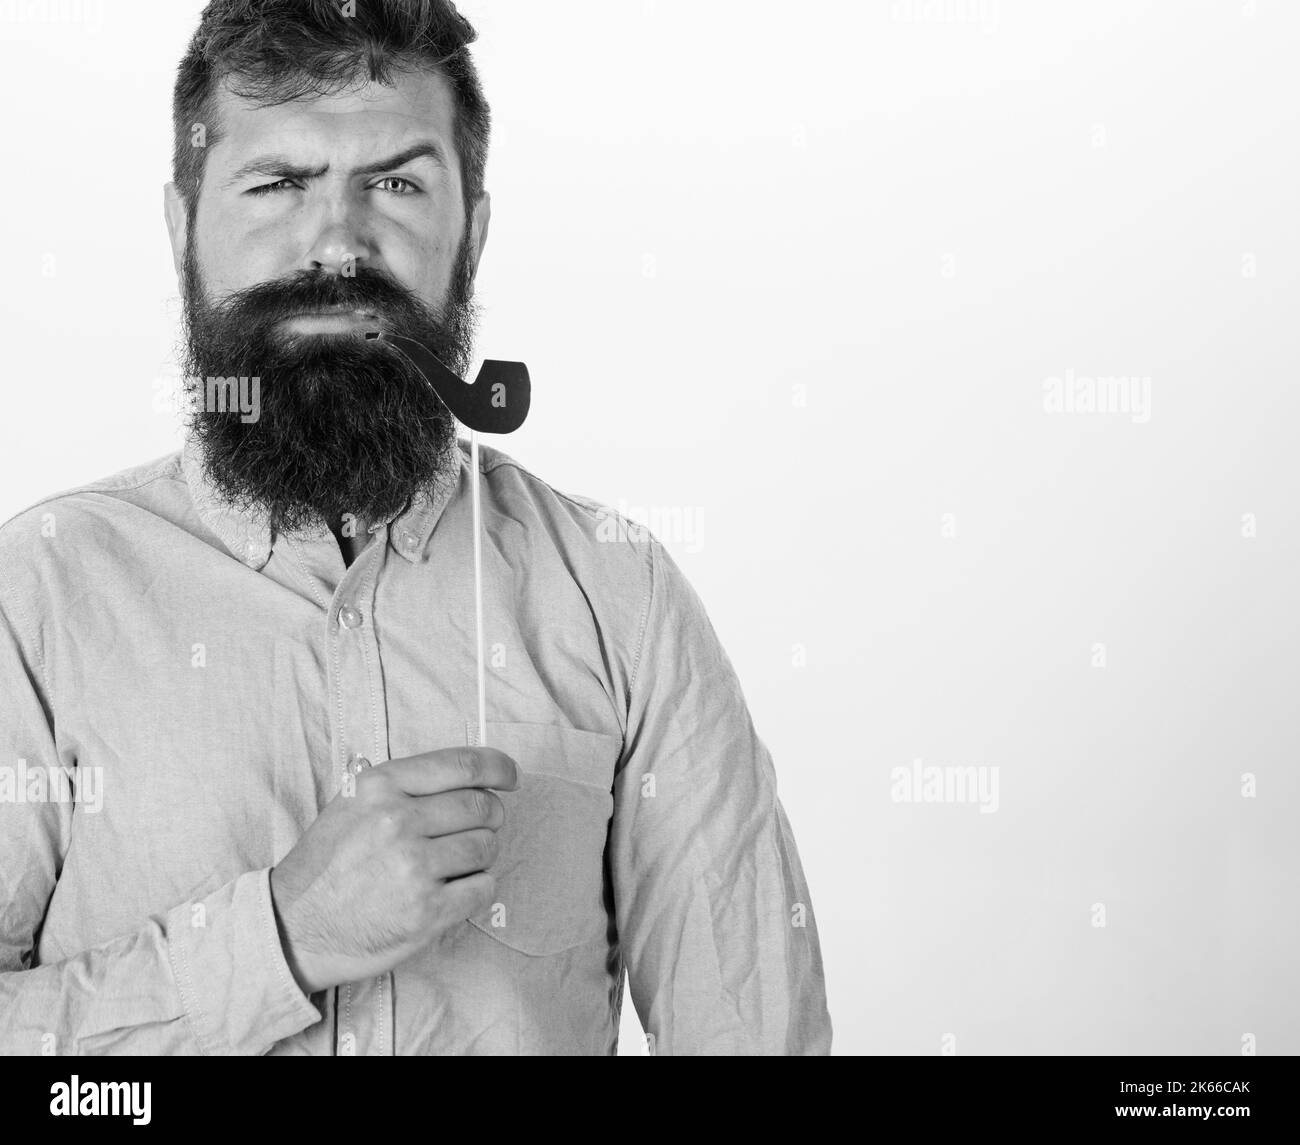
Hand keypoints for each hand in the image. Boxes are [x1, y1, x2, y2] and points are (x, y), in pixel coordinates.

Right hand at [268, 746, 518, 994]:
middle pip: (482, 806)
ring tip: (452, 864)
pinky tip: (452, 890)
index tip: (511, 777)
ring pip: (486, 847)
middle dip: (490, 817)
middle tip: (477, 829)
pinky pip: (484, 888)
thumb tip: (469, 776)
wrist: (295, 926)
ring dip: (480, 855)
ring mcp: (414, 867)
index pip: (463, 765)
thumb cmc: (328, 863)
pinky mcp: (427, 911)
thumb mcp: (353, 802)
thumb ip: (404, 784)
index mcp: (382, 786)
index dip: (499, 768)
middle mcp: (399, 820)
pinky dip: (476, 888)